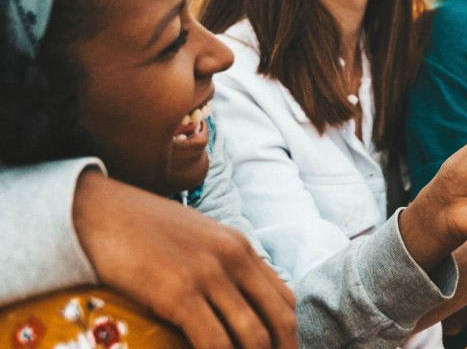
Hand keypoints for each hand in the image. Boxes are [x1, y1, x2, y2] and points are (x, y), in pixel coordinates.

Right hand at [74, 171, 297, 348]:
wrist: (97, 210)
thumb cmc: (142, 230)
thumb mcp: (197, 242)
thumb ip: (221, 269)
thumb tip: (235, 306)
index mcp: (242, 249)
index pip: (286, 300)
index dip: (291, 335)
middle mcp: (235, 259)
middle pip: (281, 320)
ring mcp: (209, 275)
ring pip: (254, 336)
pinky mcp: (179, 292)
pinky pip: (214, 342)